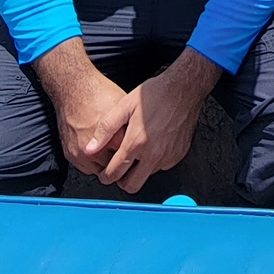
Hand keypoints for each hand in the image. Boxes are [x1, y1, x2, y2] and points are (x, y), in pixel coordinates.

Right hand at [31, 39, 128, 176]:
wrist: (73, 88)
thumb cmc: (99, 94)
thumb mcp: (124, 109)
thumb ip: (131, 128)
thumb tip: (142, 138)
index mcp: (114, 139)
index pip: (130, 160)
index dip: (134, 156)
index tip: (137, 154)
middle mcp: (96, 150)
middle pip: (114, 169)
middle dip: (120, 163)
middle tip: (125, 155)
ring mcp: (81, 154)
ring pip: (99, 171)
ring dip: (105, 164)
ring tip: (111, 152)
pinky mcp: (71, 154)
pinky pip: (86, 168)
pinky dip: (93, 163)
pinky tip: (99, 150)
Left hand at [90, 49, 222, 193]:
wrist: (183, 89)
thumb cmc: (155, 94)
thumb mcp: (124, 106)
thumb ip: (105, 130)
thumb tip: (90, 148)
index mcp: (137, 142)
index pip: (115, 173)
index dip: (105, 177)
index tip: (104, 175)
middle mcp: (154, 154)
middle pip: (132, 185)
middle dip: (121, 181)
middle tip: (118, 170)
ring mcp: (168, 156)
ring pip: (147, 175)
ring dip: (139, 169)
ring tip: (137, 149)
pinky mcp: (178, 155)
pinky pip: (162, 166)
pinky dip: (154, 161)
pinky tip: (152, 144)